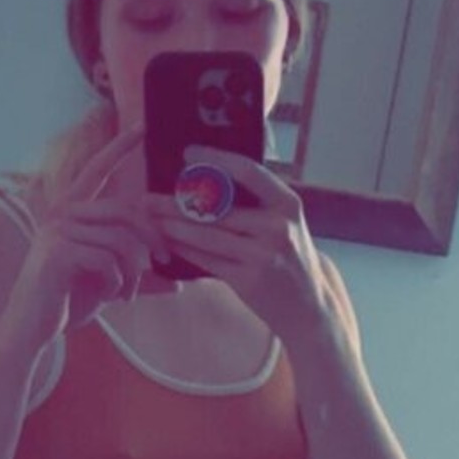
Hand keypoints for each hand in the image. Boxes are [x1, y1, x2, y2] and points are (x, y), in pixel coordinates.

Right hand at [14, 124, 171, 336]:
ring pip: (120, 240)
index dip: (119, 148)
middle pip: (125, 211)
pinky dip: (117, 283)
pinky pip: (107, 260)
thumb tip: (179, 283)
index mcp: (72, 212)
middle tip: (163, 261)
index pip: (98, 171)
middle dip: (152, 237)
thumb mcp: (111, 284)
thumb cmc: (69, 303)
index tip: (142, 126)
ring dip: (134, 272)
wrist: (33, 329)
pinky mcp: (57, 253)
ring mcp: (57, 231)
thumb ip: (140, 278)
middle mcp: (61, 214)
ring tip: (128, 293)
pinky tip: (110, 296)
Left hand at [143, 146, 325, 339]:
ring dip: (174, 227)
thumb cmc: (289, 256)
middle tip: (149, 198)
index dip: (216, 159)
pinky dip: (185, 250)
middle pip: (217, 207)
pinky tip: (169, 243)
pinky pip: (208, 260)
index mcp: (287, 203)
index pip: (248, 171)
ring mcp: (262, 255)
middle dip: (177, 202)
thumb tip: (209, 176)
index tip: (188, 153)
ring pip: (207, 235)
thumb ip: (257, 202)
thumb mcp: (286, 222)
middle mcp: (276, 227)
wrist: (309, 305)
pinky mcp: (248, 281)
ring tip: (152, 219)